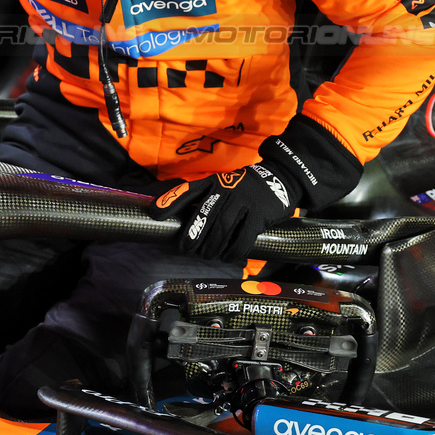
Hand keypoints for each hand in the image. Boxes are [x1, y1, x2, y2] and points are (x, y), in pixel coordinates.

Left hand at [148, 164, 299, 260]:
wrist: (280, 177)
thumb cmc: (245, 187)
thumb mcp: (224, 184)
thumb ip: (206, 198)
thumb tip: (183, 222)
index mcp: (214, 182)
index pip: (188, 191)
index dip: (170, 202)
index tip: (154, 214)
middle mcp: (227, 189)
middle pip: (204, 215)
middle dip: (192, 235)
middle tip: (185, 249)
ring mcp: (244, 201)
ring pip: (222, 229)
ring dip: (212, 247)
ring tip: (207, 256)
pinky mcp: (259, 214)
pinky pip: (243, 238)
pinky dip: (233, 251)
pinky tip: (229, 257)